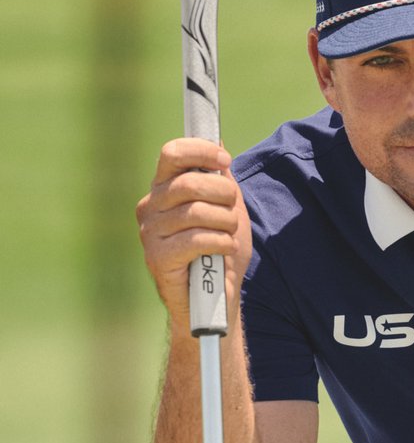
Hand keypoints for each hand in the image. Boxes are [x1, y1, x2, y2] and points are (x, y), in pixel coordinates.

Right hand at [136, 138, 250, 333]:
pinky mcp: (157, 258)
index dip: (200, 151)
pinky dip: (220, 242)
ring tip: (229, 235)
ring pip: (196, 212)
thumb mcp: (226, 211)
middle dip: (223, 193)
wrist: (216, 299)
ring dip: (225, 222)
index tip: (225, 160)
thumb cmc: (220, 253)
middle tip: (234, 210)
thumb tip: (216, 142)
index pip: (172, 154)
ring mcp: (150, 233)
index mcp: (164, 190)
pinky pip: (195, 239)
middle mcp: (151, 207)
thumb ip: (220, 181)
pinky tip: (225, 250)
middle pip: (188, 182)